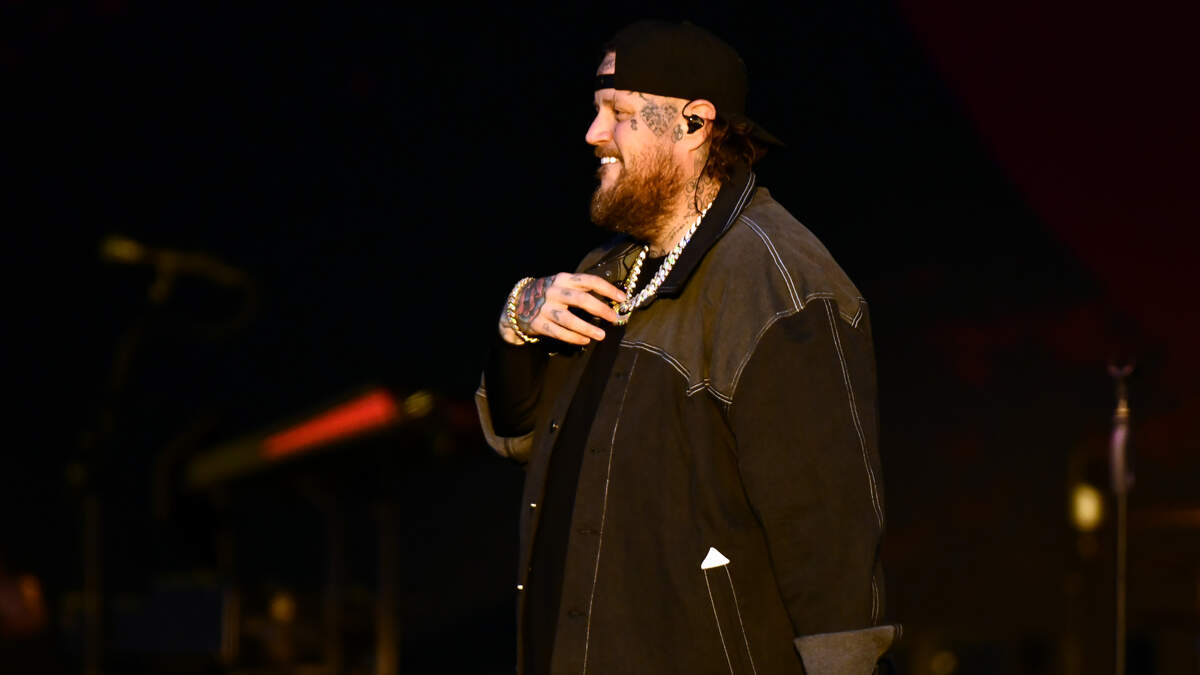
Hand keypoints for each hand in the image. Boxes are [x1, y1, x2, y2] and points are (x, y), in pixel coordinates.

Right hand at [500, 273, 626, 345]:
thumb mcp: (561, 285)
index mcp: (563, 278)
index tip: (623, 298)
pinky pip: (558, 332)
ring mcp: (545, 308)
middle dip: (601, 309)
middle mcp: (554, 291)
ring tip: (601, 335)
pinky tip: (585, 340)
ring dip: (587, 328)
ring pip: (569, 319)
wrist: (516, 304)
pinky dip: (573, 337)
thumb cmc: (548, 295)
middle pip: (581, 299)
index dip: (607, 289)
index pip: (589, 281)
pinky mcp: (538, 323)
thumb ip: (581, 290)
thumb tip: (611, 300)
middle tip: (614, 319)